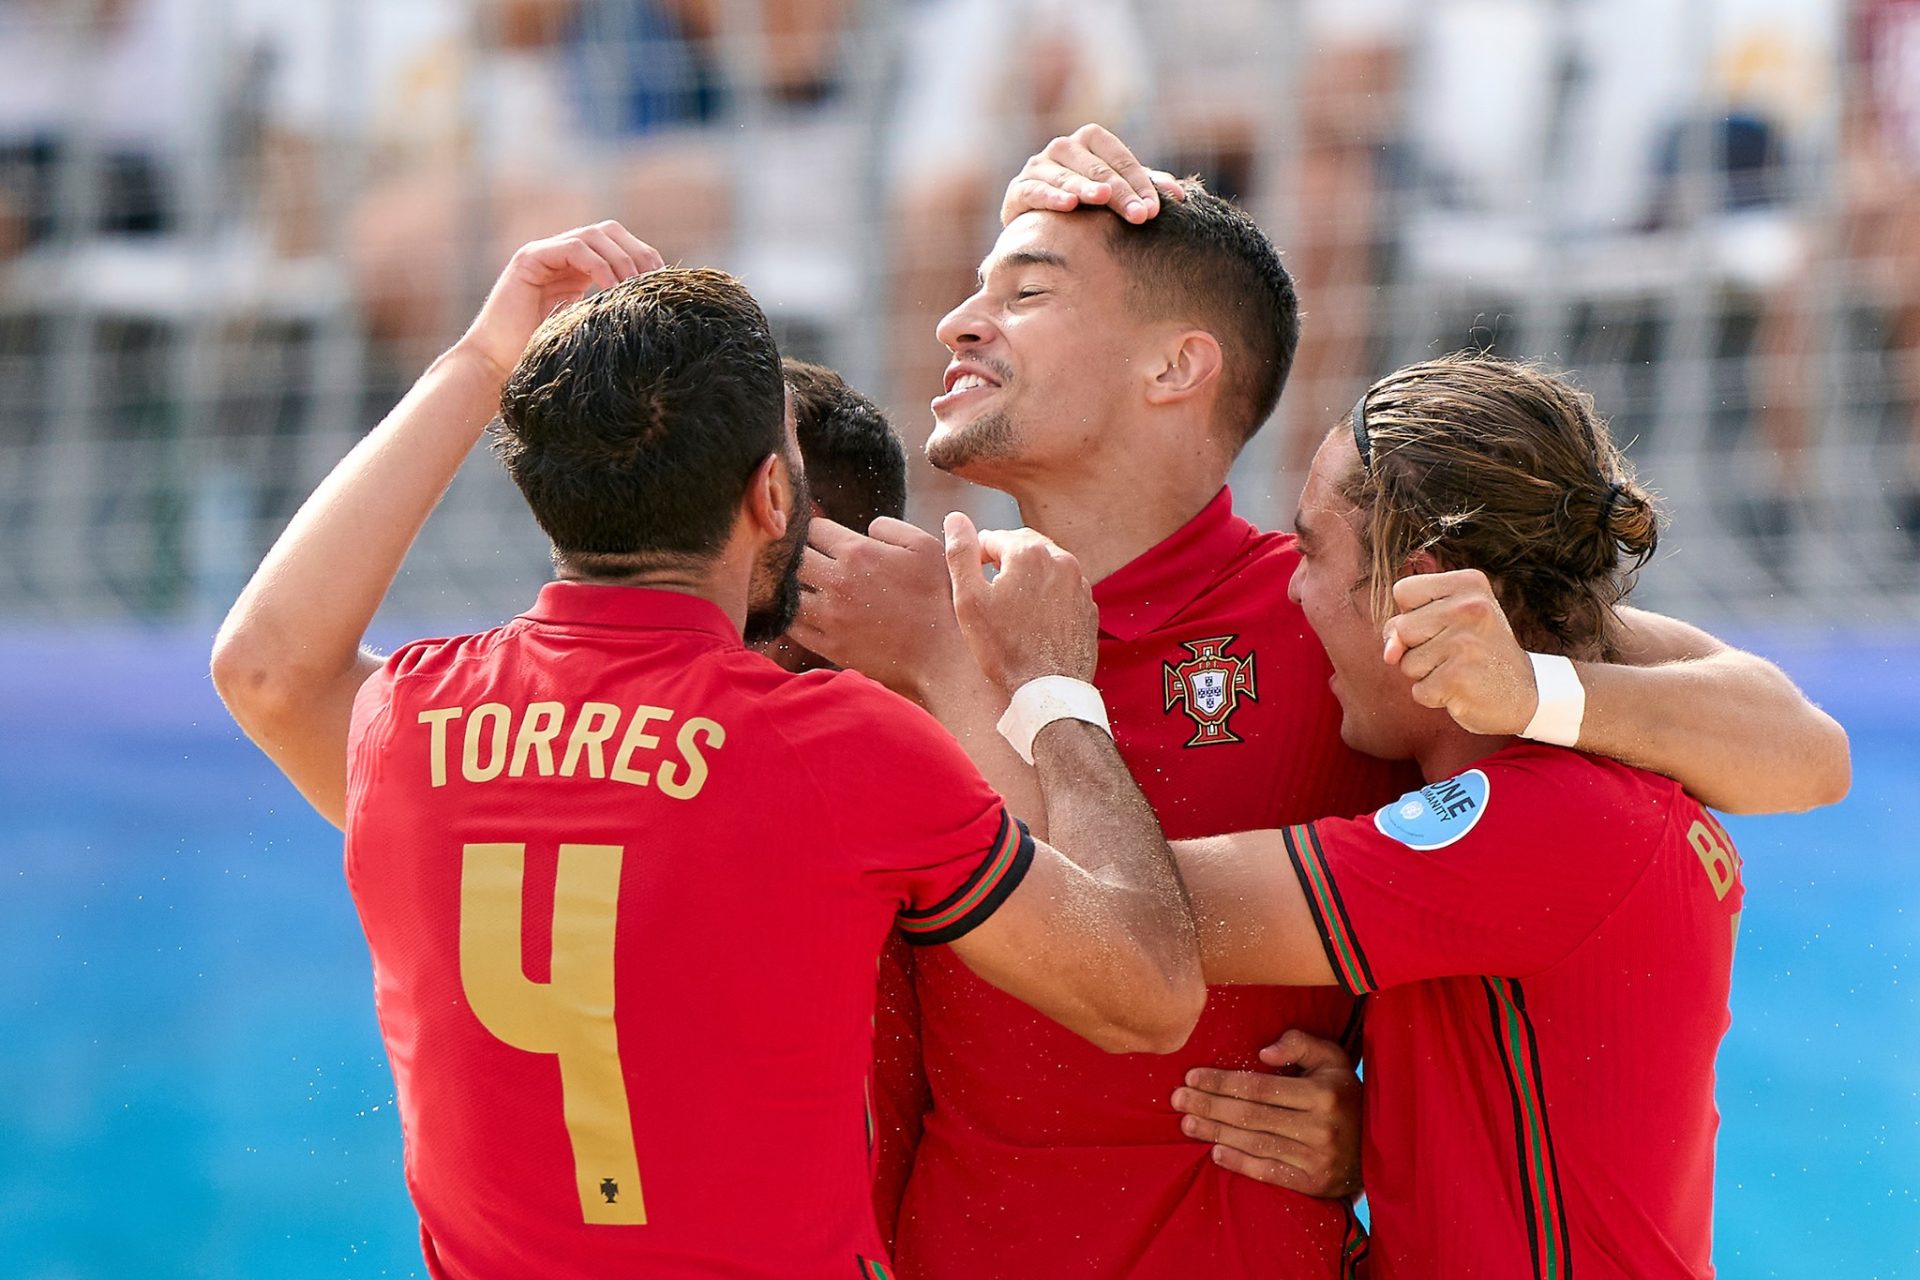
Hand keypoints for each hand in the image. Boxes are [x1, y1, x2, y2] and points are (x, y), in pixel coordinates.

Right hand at [456, 221, 663, 379]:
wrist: (497, 367)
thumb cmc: (543, 357)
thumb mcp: (590, 331)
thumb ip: (613, 314)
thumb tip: (657, 315)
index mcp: (579, 270)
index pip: (619, 246)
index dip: (645, 258)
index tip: (665, 284)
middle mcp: (561, 256)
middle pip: (609, 231)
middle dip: (637, 252)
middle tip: (654, 282)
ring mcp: (544, 253)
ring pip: (593, 235)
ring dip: (621, 259)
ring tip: (635, 288)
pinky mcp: (529, 259)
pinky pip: (572, 247)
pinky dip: (598, 264)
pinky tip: (611, 288)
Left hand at [791, 516, 972, 696]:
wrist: (942, 655)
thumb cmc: (938, 599)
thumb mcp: (925, 547)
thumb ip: (890, 527)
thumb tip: (867, 528)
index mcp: (857, 552)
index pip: (812, 529)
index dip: (818, 531)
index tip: (826, 541)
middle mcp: (836, 582)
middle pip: (793, 558)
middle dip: (801, 556)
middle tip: (814, 562)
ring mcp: (829, 616)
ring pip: (787, 592)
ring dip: (794, 587)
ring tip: (808, 588)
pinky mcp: (829, 645)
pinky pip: (793, 626)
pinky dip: (794, 618)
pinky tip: (807, 614)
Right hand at [944, 513, 1098, 691]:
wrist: (1047, 690)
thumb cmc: (1004, 649)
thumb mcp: (968, 600)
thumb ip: (960, 553)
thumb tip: (955, 518)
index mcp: (1029, 552)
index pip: (993, 538)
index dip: (976, 558)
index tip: (971, 584)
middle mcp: (1060, 560)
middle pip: (1022, 547)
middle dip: (1003, 562)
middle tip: (988, 593)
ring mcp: (1079, 583)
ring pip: (1045, 566)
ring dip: (1026, 577)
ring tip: (1009, 608)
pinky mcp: (1088, 606)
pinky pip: (1063, 589)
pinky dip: (1047, 595)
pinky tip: (1033, 621)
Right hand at [1000, 123, 1185, 226]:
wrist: (1039, 227)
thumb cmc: (1087, 206)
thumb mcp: (1119, 193)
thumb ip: (1147, 187)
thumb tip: (1180, 194)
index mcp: (1091, 140)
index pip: (1120, 158)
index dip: (1140, 183)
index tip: (1154, 210)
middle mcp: (1064, 147)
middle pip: (1098, 168)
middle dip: (1121, 192)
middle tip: (1140, 215)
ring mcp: (1039, 166)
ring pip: (1067, 175)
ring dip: (1086, 188)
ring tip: (1103, 199)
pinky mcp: (1019, 189)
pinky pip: (1035, 190)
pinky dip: (1051, 196)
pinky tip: (1068, 205)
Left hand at [1171, 1029, 1362, 1197]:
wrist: (1378, 1147)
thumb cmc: (1343, 1094)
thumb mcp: (1331, 1060)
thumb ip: (1299, 1044)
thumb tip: (1262, 1052)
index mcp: (1323, 1094)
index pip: (1260, 1087)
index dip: (1222, 1081)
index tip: (1192, 1076)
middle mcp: (1320, 1128)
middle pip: (1251, 1115)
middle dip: (1209, 1105)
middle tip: (1177, 1099)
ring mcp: (1317, 1159)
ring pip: (1255, 1143)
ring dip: (1215, 1132)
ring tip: (1187, 1123)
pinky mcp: (1313, 1184)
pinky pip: (1269, 1173)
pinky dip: (1240, 1163)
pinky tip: (1215, 1152)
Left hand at [1383, 569, 1539, 736]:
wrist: (1524, 693)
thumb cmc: (1475, 652)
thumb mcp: (1445, 622)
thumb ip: (1406, 625)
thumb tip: (1389, 653)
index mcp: (1468, 583)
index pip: (1403, 591)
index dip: (1412, 614)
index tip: (1444, 624)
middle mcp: (1470, 608)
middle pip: (1400, 627)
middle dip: (1417, 647)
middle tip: (1455, 652)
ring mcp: (1464, 643)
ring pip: (1405, 662)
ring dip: (1426, 674)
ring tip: (1459, 669)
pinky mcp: (1458, 678)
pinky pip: (1419, 690)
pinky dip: (1434, 696)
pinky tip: (1461, 688)